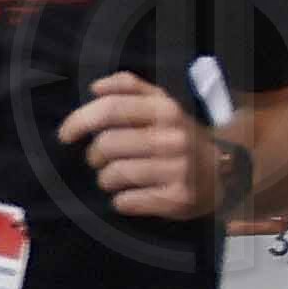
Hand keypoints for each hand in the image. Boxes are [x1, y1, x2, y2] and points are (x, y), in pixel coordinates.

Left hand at [57, 71, 223, 217]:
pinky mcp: (178, 198)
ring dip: (105, 179)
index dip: (79, 120)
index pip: (111, 109)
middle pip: (106, 145)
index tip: (64, 135)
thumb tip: (96, 87)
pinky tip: (130, 195)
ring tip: (115, 178)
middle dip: (94, 156)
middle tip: (100, 160)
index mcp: (165, 109)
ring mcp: (178, 169)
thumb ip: (129, 87)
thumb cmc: (178, 135)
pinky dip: (120, 200)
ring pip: (114, 175)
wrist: (223, 172)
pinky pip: (127, 201)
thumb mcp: (162, 103)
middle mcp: (173, 138)